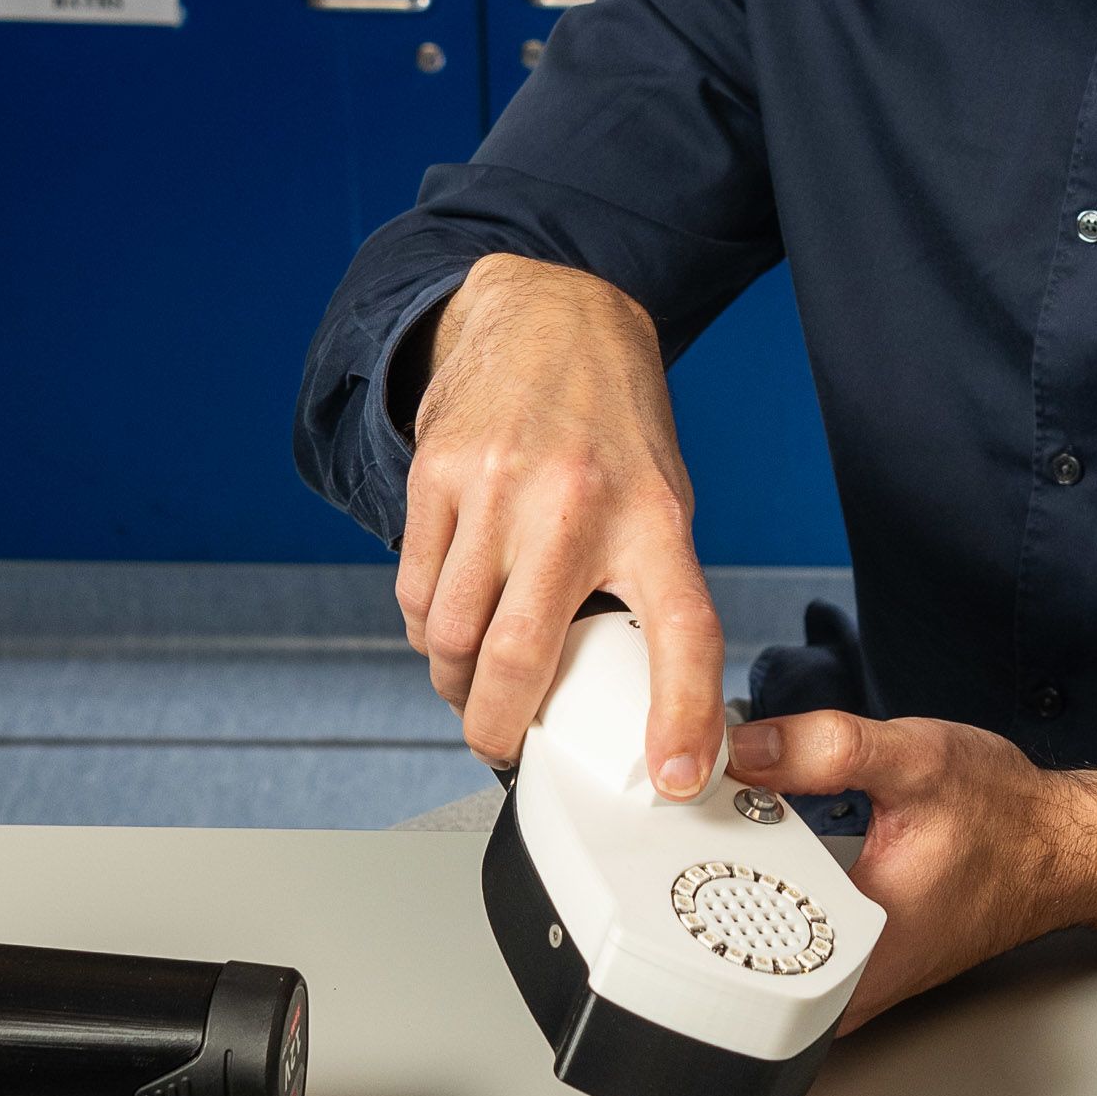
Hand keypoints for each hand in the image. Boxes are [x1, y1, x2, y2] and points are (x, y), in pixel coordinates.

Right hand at [395, 254, 724, 781]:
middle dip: (498, 728)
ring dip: (452, 681)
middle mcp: (575, 504)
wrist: (550, 316)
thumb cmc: (613, 428)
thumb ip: (647, 592)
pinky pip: (412, 589)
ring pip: (447, 635)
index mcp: (654, 518)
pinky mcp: (436, 473)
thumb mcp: (661, 501)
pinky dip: (424, 627)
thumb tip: (642, 706)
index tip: (673, 779)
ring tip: (469, 682)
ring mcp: (497, 486)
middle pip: (520, 657)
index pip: (684, 630)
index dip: (683, 715)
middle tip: (501, 745)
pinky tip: (444, 620)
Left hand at [722, 710, 1096, 1026]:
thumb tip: (739, 748)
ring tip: (719, 837)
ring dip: (731, 898)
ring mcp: (854, 988)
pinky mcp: (856, 972)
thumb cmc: (1006, 816)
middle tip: (692, 826)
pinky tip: (758, 856)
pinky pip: (786, 950)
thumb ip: (825, 750)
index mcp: (863, 948)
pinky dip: (765, 901)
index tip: (684, 829)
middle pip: (734, 957)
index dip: (699, 877)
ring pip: (757, 960)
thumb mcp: (917, 759)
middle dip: (704, 887)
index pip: (739, 938)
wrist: (1058, 849)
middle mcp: (853, 988)